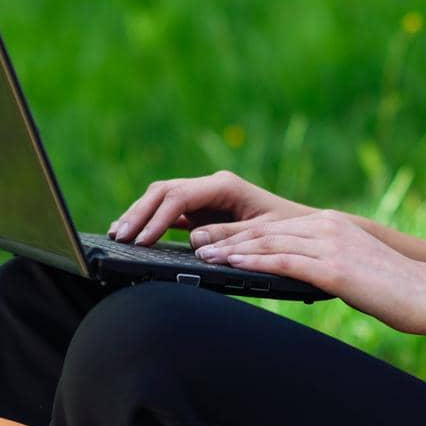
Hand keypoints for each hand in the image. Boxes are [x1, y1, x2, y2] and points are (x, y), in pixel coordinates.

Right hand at [110, 169, 315, 246]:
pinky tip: (133, 232)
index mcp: (225, 186)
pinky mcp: (203, 210)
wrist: (307, 230)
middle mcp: (212, 185)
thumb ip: (227, 236)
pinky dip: (150, 219)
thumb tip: (192, 239)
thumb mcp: (261, 236)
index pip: (179, 197)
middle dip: (139, 213)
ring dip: (139, 213)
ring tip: (117, 233)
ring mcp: (206, 196)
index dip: (156, 218)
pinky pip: (170, 210)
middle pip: (164, 192)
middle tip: (118, 237)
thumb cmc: (290, 232)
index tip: (140, 240)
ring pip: (162, 197)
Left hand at [189, 209, 425, 335]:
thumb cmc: (394, 290)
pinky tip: (232, 265)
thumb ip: (324, 265)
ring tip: (203, 254)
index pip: (274, 225)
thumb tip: (298, 277)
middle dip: (227, 235)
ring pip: (269, 243)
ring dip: (231, 249)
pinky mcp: (333, 266)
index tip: (213, 235)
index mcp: (330, 225)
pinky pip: (284, 261)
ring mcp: (329, 244)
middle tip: (195, 240)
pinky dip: (254, 262)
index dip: (239, 230)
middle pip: (265, 229)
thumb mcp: (353, 269)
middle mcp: (326, 227)